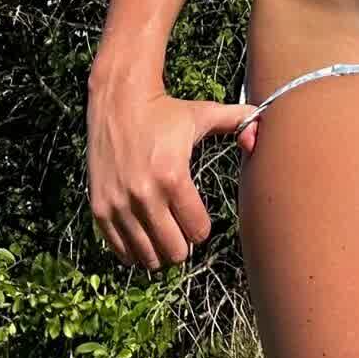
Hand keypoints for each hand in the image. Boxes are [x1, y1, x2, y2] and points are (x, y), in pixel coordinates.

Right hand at [86, 65, 259, 270]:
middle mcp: (143, 194)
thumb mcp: (204, 114)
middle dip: (182, 245)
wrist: (118, 101)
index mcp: (173, 176)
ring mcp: (119, 204)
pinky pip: (120, 250)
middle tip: (181, 231)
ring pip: (147, 256)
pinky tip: (142, 236)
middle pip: (174, 251)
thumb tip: (258, 136)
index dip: (201, 228)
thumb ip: (239, 122)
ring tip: (162, 235)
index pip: (197, 231)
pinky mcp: (99, 208)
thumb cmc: (166, 111)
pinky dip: (133, 250)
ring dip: (158, 251)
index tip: (197, 219)